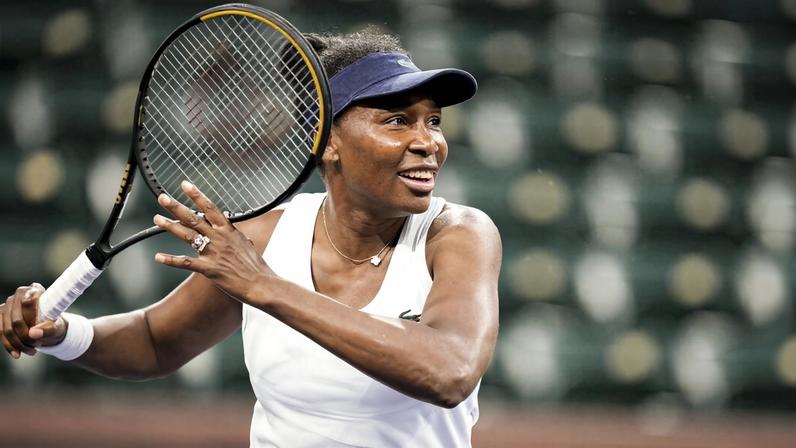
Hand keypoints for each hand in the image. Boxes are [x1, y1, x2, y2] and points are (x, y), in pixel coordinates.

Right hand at [1, 283, 66, 358]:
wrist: (48, 328)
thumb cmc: (54, 324)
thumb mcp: (57, 328)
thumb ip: (48, 329)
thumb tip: (33, 334)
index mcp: (35, 290)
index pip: (28, 302)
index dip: (32, 319)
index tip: (39, 331)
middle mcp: (19, 294)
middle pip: (16, 320)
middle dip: (26, 337)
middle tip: (37, 345)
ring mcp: (7, 304)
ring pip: (7, 329)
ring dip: (18, 344)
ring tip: (32, 351)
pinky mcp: (0, 315)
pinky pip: (0, 333)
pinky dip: (9, 345)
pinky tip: (17, 354)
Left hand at [153, 180, 274, 302]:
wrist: (261, 283)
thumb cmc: (255, 266)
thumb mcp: (246, 244)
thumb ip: (235, 236)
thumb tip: (232, 230)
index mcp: (228, 230)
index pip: (210, 208)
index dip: (196, 195)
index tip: (185, 185)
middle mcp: (219, 238)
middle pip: (194, 218)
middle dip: (177, 207)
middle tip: (163, 198)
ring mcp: (213, 252)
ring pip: (187, 235)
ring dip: (170, 226)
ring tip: (157, 219)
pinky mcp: (209, 268)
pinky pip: (186, 262)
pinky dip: (171, 260)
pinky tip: (158, 257)